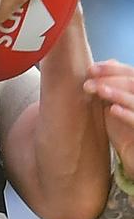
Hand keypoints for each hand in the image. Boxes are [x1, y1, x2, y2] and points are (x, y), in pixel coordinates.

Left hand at [84, 61, 133, 177]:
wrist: (132, 157)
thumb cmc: (124, 130)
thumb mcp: (115, 105)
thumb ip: (112, 86)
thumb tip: (109, 61)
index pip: (130, 73)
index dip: (112, 69)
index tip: (91, 68)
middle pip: (133, 82)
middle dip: (110, 78)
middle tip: (89, 79)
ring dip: (116, 93)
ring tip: (98, 90)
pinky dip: (126, 114)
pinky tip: (112, 109)